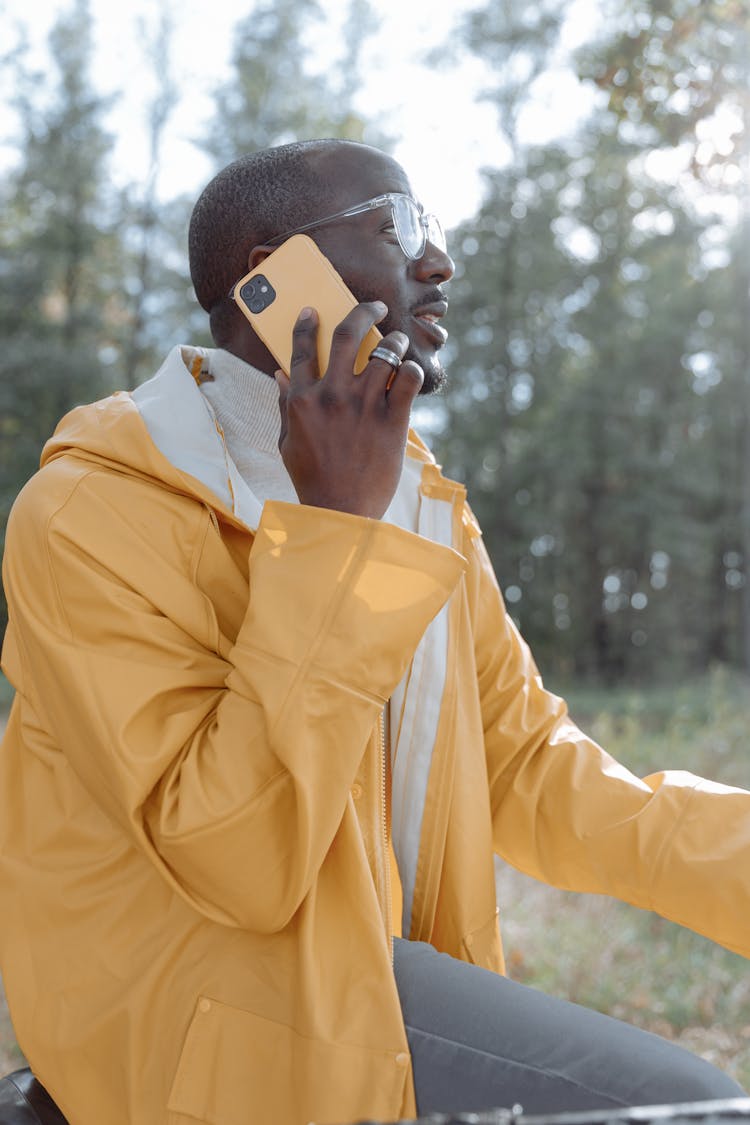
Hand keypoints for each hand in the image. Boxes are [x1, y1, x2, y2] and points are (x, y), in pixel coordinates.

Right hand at [274, 302, 423, 518]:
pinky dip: (412, 369)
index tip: (313, 310)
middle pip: (347, 335)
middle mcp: (332, 396)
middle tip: (373, 307)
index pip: (300, 349)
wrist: (342, 512)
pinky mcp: (392, 421)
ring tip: (398, 342)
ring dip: (395, 341)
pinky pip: (409, 378)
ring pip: (386, 352)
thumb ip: (286, 405)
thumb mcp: (288, 442)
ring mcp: (363, 406)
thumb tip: (280, 374)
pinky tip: (409, 373)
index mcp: (302, 400)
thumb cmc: (313, 479)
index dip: (306, 324)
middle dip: (362, 312)